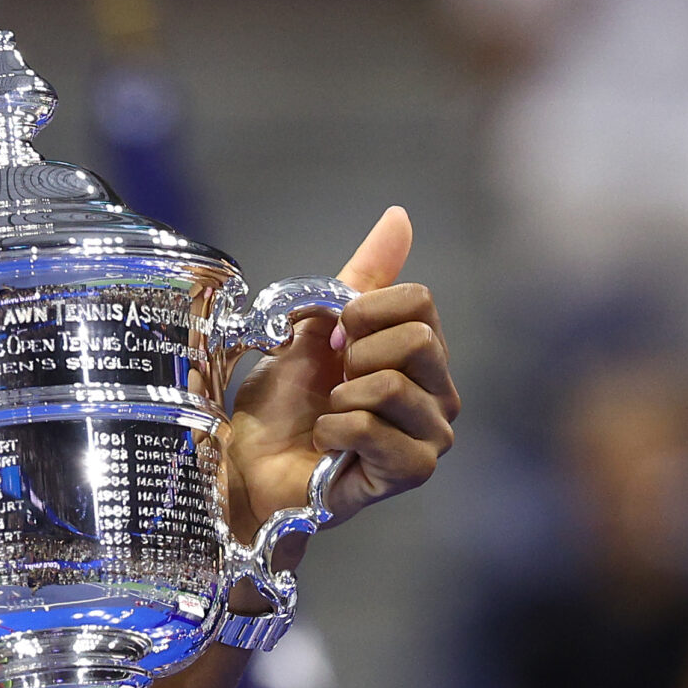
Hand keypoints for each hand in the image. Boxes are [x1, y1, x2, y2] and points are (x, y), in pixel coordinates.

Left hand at [224, 207, 458, 556]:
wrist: (247, 464)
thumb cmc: (281, 403)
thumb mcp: (313, 326)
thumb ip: (360, 276)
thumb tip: (399, 217)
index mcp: (422, 353)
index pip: (420, 302)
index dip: (362, 314)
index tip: (332, 340)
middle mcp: (440, 393)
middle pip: (417, 340)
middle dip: (354, 356)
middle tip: (333, 382)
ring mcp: (431, 435)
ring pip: (391, 385)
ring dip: (341, 397)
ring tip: (329, 416)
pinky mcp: (411, 471)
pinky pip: (372, 428)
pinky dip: (334, 431)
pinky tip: (326, 444)